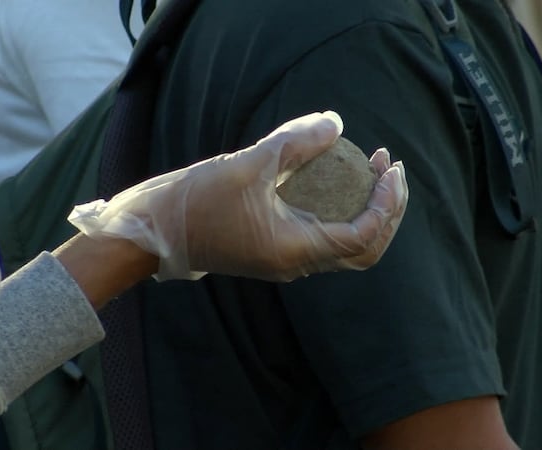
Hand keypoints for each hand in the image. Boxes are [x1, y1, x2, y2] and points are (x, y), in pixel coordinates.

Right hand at [68, 111, 407, 281]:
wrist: (152, 233)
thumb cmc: (194, 202)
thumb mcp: (246, 164)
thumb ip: (294, 142)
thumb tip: (335, 123)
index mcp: (294, 249)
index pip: (363, 235)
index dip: (386, 203)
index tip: (389, 167)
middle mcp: (295, 262)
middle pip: (364, 249)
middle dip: (386, 209)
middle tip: (389, 168)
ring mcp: (285, 259)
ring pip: (345, 246)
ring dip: (365, 210)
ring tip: (370, 168)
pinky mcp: (274, 249)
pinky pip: (323, 236)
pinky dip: (340, 211)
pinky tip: (336, 177)